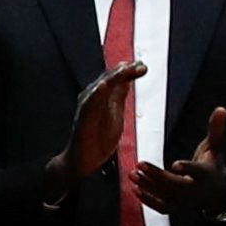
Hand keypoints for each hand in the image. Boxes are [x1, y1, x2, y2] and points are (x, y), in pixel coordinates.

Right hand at [43, 60, 141, 193]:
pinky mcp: (82, 119)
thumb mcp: (115, 112)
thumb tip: (128, 78)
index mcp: (101, 97)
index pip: (115, 78)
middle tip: (139, 66)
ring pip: (99, 88)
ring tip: (123, 69)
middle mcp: (92, 98)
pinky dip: (95, 94)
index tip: (143, 66)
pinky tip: (103, 86)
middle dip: (124, 71)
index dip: (129, 71)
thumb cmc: (98, 137)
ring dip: (111, 77)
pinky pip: (89, 104)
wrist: (84, 160)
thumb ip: (119, 95)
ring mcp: (86, 108)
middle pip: (108, 79)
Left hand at [132, 105, 225, 217]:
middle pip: (176, 185)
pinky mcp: (178, 208)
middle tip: (140, 164)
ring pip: (166, 196)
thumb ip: (216, 129)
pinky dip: (148, 200)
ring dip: (148, 186)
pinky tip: (135, 189)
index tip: (175, 164)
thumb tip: (221, 108)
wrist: (218, 194)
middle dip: (157, 176)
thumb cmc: (213, 166)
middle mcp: (196, 190)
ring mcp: (186, 201)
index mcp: (206, 173)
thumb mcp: (216, 147)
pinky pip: (162, 207)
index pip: (197, 171)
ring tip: (133, 174)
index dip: (187, 168)